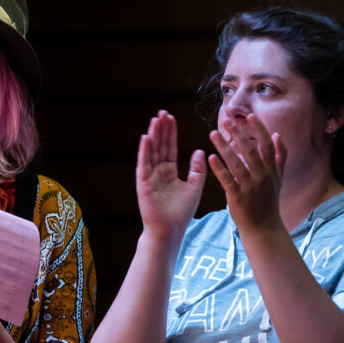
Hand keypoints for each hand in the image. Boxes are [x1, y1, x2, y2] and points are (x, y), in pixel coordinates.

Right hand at [136, 111, 206, 241]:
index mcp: (169, 172)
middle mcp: (158, 172)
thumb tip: (201, 151)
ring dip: (153, 135)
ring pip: (151, 151)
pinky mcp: (143, 183)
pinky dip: (144, 151)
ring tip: (155, 119)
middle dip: (161, 129)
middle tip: (163, 112)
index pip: (170, 148)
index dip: (171, 133)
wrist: (170, 230)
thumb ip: (197, 169)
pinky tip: (146, 137)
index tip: (171, 118)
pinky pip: (143, 164)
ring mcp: (149, 176)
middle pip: (160, 146)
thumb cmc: (181, 212)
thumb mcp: (195, 187)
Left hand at [208, 113, 286, 234]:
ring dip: (223, 147)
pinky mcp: (237, 197)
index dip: (259, 129)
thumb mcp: (278, 178)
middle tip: (227, 120)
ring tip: (212, 133)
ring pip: (236, 162)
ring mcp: (250, 186)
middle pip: (250, 150)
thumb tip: (278, 135)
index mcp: (271, 170)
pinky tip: (210, 157)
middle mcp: (262, 176)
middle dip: (238, 133)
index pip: (267, 144)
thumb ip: (280, 156)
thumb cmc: (269, 201)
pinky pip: (227, 179)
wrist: (264, 228)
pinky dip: (218, 168)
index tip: (249, 116)